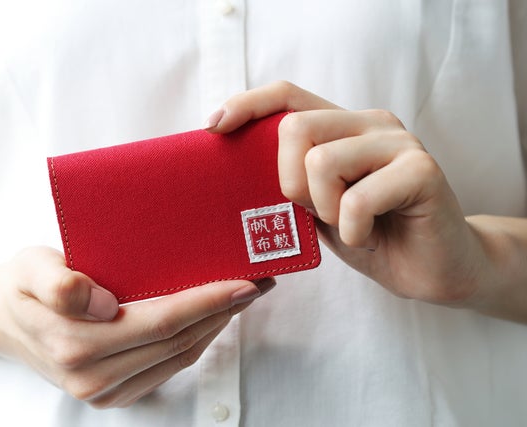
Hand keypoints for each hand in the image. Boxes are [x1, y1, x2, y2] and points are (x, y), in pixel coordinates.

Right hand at [0, 246, 271, 407]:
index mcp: (75, 345)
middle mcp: (93, 377)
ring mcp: (105, 391)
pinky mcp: (114, 393)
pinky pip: (169, 366)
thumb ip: (56, 281)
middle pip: (179, 342)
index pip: (161, 322)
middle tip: (258, 281)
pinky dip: (197, 340)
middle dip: (224, 311)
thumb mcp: (29, 267)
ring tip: (243, 295)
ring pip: (179, 357)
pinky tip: (212, 316)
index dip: (207, 302)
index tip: (244, 282)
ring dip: (217, 326)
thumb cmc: (20, 284)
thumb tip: (99, 302)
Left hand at [205, 81, 487, 306]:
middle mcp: (370, 123)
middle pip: (296, 127)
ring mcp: (399, 143)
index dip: (248, 104)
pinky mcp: (423, 170)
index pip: (288, 95)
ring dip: (323, 209)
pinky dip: (352, 231)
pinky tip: (366, 238)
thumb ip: (291, 180)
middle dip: (287, 181)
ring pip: (322, 161)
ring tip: (345, 226)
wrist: (433, 270)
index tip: (213, 126)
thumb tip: (237, 170)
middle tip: (314, 212)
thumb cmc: (371, 235)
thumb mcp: (318, 206)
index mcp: (343, 126)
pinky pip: (358, 199)